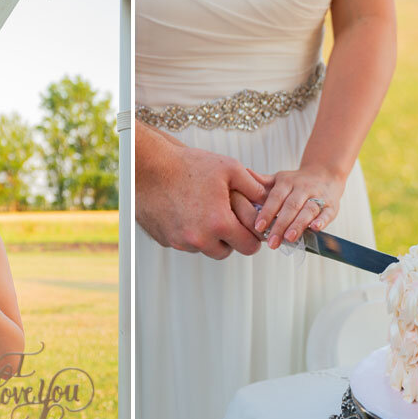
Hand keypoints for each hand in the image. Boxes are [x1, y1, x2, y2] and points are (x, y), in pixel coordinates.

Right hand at [136, 123, 269, 258]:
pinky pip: (185, 244)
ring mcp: (180, 242)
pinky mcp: (166, 241)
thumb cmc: (188, 166)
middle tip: (227, 219)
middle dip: (230, 238)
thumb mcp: (230, 169)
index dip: (254, 238)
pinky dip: (189, 233)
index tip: (251, 229)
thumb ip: (254, 188)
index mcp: (219, 224)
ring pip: (204, 249)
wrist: (150, 167)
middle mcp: (199, 238)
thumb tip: (268, 201)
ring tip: (204, 212)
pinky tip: (186, 212)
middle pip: (226, 252)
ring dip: (208, 237)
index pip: (249, 247)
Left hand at [253, 168, 346, 249]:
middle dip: (281, 225)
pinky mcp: (332, 206)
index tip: (258, 227)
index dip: (267, 212)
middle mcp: (303, 188)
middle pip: (291, 206)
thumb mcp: (279, 179)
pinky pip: (327, 213)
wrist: (326, 174)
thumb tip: (243, 173)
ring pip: (308, 210)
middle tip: (272, 241)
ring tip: (289, 238)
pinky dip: (322, 221)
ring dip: (299, 224)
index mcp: (287, 182)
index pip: (276, 197)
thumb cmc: (296, 182)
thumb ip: (262, 182)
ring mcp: (318, 196)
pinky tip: (315, 229)